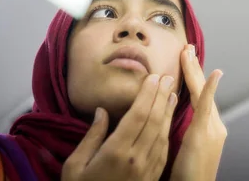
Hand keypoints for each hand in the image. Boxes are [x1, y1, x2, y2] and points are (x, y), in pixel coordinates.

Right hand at [62, 74, 177, 180]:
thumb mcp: (75, 166)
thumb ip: (92, 137)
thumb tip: (102, 111)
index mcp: (116, 153)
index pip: (137, 116)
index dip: (147, 94)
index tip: (153, 77)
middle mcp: (135, 159)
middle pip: (153, 121)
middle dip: (161, 97)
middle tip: (168, 77)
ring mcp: (146, 170)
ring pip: (162, 134)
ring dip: (168, 112)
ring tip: (173, 93)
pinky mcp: (152, 178)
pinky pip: (163, 151)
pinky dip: (168, 132)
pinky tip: (169, 121)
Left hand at [170, 45, 226, 180]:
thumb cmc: (188, 178)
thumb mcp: (187, 152)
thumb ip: (182, 134)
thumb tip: (168, 120)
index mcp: (208, 130)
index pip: (199, 97)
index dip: (193, 78)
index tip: (186, 61)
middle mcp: (214, 126)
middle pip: (202, 91)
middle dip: (194, 69)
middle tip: (188, 48)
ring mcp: (212, 129)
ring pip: (202, 93)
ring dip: (196, 71)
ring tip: (189, 52)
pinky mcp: (205, 134)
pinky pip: (207, 106)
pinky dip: (211, 88)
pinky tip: (215, 74)